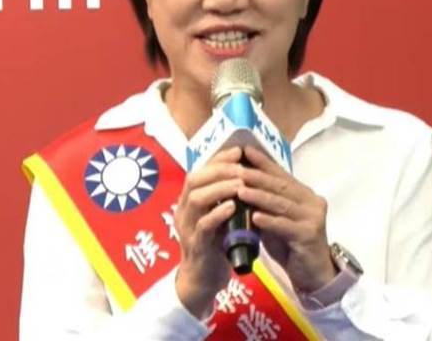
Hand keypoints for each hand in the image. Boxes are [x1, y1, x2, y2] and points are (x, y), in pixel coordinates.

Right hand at [174, 146, 242, 317]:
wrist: (204, 280)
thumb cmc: (215, 245)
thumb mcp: (220, 217)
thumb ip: (227, 198)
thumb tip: (247, 174)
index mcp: (189, 202)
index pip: (199, 171)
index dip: (218, 159)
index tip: (238, 151)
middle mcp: (184, 211)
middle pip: (194, 180)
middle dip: (219, 169)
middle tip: (241, 167)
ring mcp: (187, 228)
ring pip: (196, 199)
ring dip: (220, 188)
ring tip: (240, 184)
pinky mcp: (195, 245)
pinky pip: (203, 225)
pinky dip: (218, 213)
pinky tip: (233, 207)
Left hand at [237, 146, 336, 292]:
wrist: (313, 274)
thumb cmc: (291, 245)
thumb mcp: (276, 220)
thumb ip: (264, 205)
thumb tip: (239, 186)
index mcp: (303, 194)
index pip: (280, 174)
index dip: (263, 162)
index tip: (244, 150)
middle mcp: (311, 201)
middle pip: (281, 186)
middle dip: (257, 177)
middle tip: (237, 169)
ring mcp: (313, 218)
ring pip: (282, 204)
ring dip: (260, 197)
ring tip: (240, 190)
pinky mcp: (310, 235)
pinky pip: (286, 226)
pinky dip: (270, 221)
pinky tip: (255, 217)